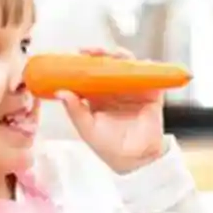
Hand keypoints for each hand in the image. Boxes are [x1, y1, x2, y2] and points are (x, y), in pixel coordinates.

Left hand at [56, 47, 166, 173]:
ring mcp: (134, 91)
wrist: (134, 160)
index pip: (90, 75)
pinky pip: (150, 77)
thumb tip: (61, 92)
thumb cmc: (109, 147)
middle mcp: (116, 91)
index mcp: (98, 97)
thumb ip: (75, 110)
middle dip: (100, 55)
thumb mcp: (87, 128)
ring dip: (120, 57)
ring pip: (128, 67)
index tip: (74, 55)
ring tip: (112, 54)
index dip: (83, 63)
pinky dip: (146, 68)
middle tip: (89, 51)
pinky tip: (138, 63)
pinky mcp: (151, 94)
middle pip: (108, 66)